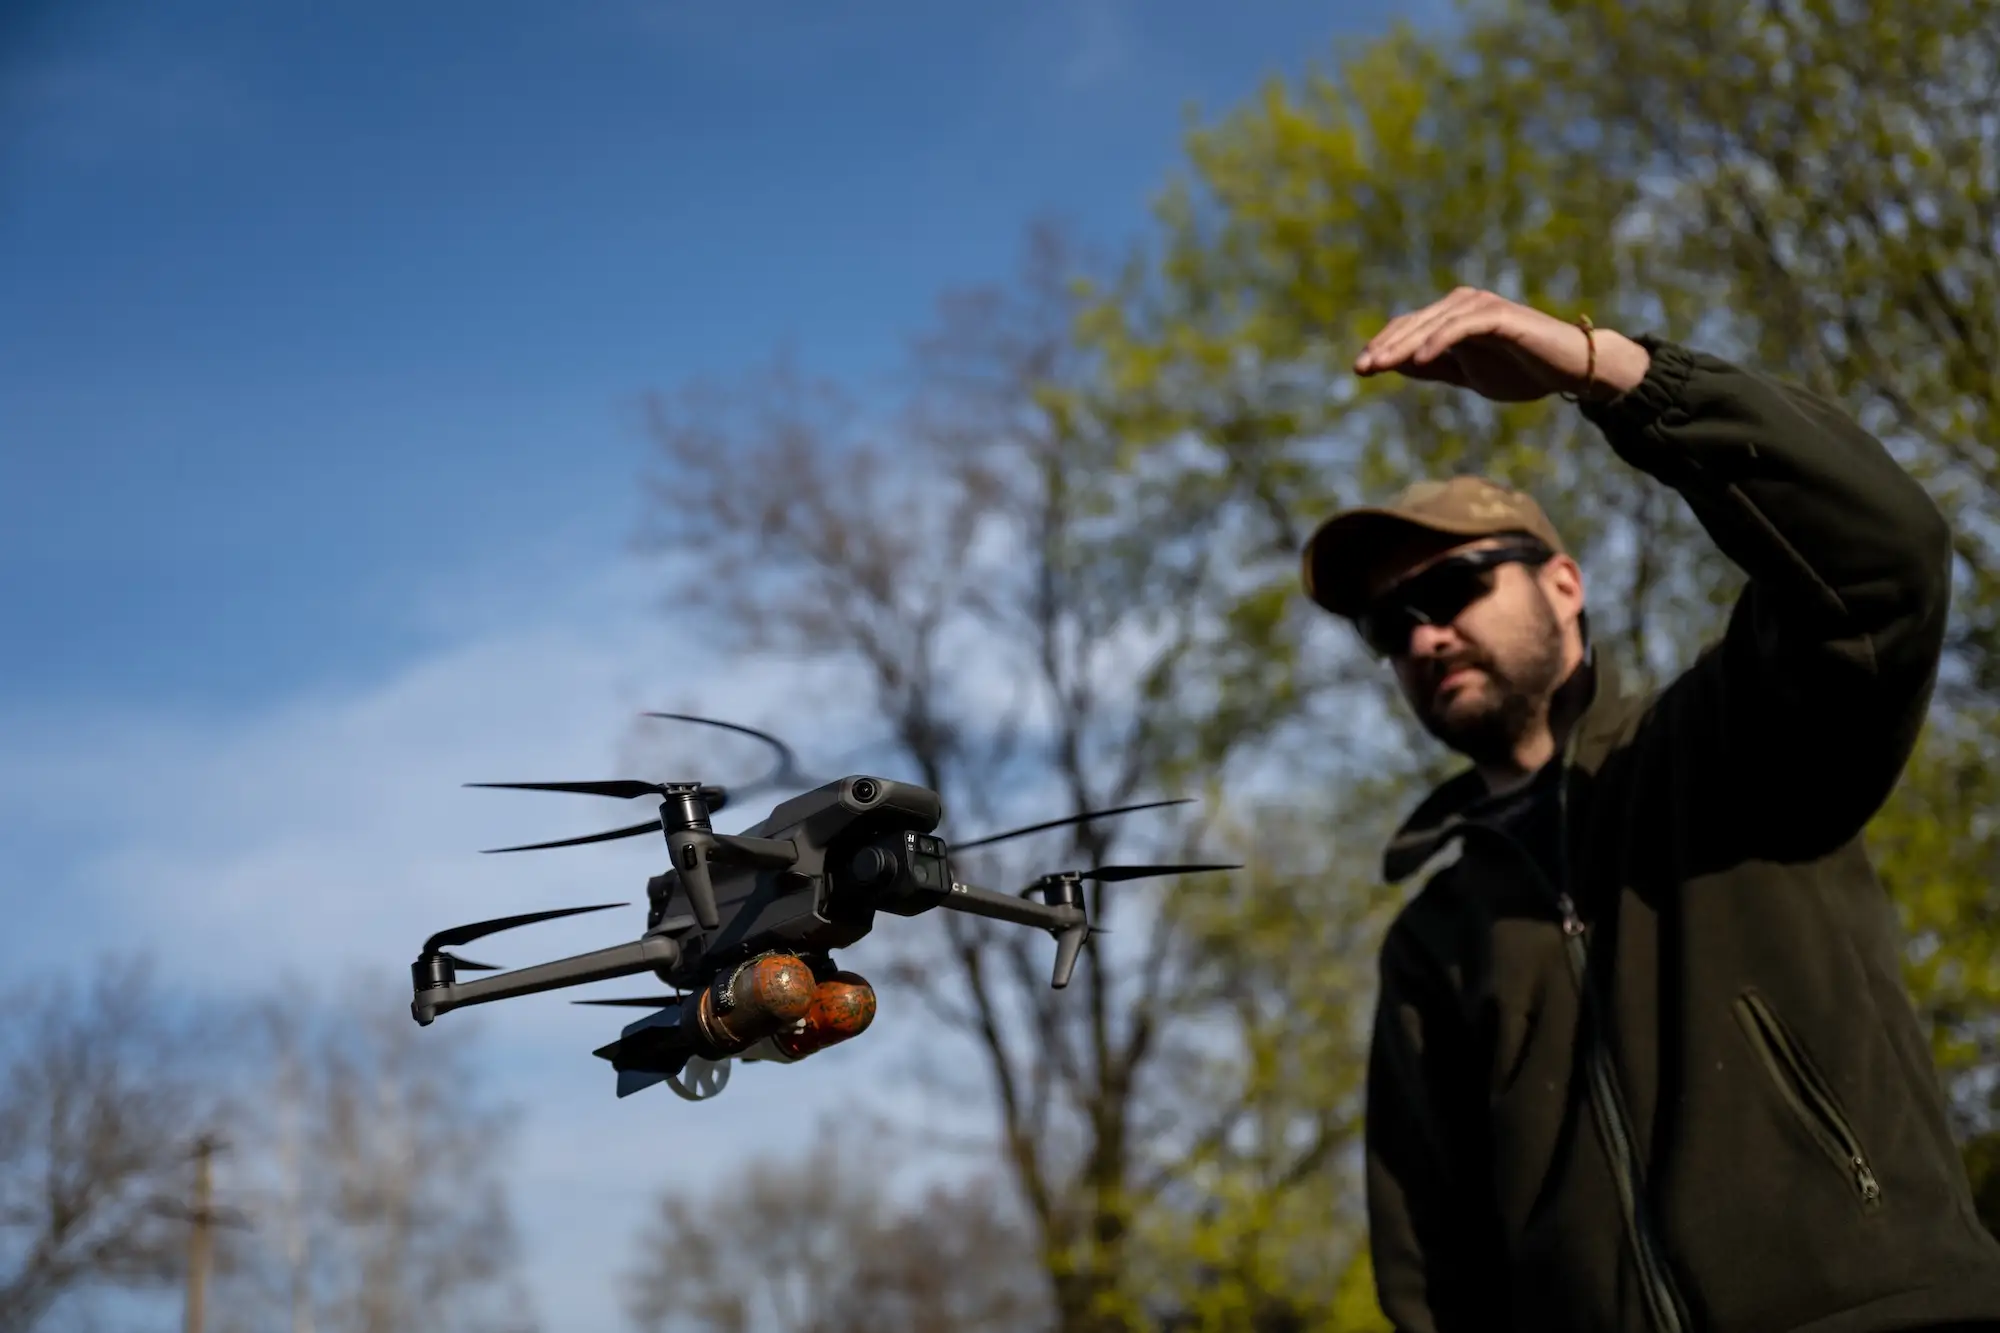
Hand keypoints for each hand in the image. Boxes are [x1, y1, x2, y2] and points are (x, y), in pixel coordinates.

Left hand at [1353, 288, 1649, 402]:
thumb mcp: (1467, 373)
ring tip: (1381, 365)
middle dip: (1385, 346)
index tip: (1360, 369)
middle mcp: (1464, 304)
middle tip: (1361, 368)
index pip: (1409, 328)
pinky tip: (1418, 360)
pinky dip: (1438, 341)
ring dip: (1404, 344)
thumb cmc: (1521, 370)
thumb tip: (1395, 364)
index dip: (1383, 346)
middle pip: (1414, 324)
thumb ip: (1434, 366)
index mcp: (1453, 317)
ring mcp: (1482, 306)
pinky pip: (1461, 327)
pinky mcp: (1500, 315)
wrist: (1569, 369)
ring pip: (1432, 324)